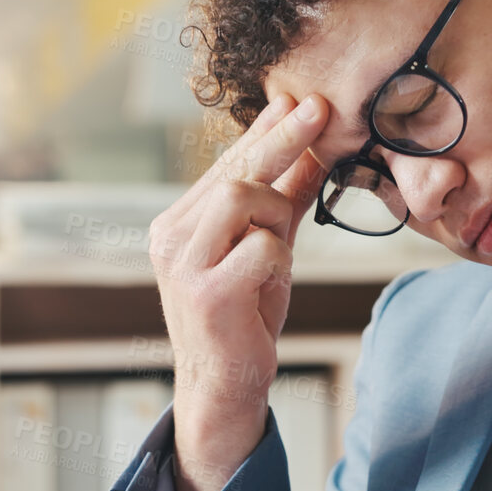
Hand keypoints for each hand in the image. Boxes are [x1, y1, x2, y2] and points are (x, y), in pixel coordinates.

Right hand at [146, 92, 330, 490]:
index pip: (227, 163)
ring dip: (277, 216)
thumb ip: (284, 203)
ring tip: (278, 251)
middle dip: (283, 138)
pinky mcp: (206, 294)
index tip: (302, 102)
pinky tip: (272, 281)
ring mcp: (183, 264)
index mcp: (178, 223)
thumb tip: (315, 152)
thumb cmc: (245, 317)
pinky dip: (280, 258)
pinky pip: (262, 246)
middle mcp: (170, 237)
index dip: (268, 132)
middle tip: (321, 108)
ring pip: (243, 197)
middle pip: (234, 169)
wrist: (224, 388)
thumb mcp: (268, 251)